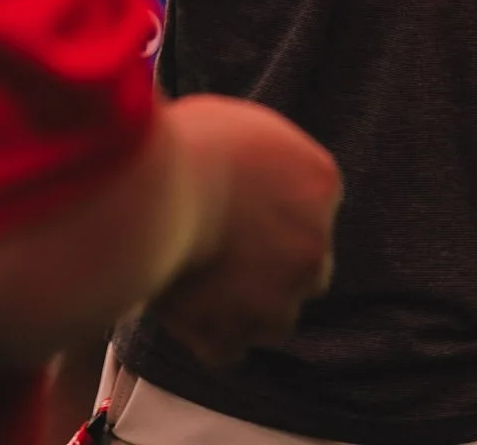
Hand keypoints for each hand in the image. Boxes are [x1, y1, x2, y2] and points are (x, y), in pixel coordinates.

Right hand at [155, 96, 340, 369]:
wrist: (156, 193)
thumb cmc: (188, 144)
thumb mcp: (242, 125)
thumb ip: (261, 156)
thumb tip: (249, 161)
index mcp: (321, 184)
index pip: (315, 212)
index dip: (278, 218)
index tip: (246, 217)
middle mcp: (315, 244)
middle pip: (308, 269)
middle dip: (276, 269)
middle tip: (229, 255)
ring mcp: (279, 297)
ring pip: (276, 318)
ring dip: (246, 309)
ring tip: (203, 286)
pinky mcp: (235, 335)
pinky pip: (228, 351)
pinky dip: (207, 338)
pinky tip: (183, 312)